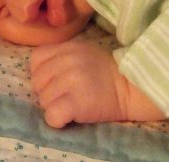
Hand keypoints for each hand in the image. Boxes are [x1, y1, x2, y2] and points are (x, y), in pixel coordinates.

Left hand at [30, 40, 165, 127]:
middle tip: (66, 95)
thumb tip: (41, 73)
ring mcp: (71, 81)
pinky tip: (69, 117)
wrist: (132, 87)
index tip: (55, 80)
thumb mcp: (83, 52)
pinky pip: (52, 115)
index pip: (36, 60)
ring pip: (43, 100)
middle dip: (48, 91)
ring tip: (72, 104)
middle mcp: (67, 61)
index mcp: (67, 48)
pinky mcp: (76, 102)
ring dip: (54, 106)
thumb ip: (62, 56)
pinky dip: (57, 120)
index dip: (42, 72)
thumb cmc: (107, 72)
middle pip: (37, 82)